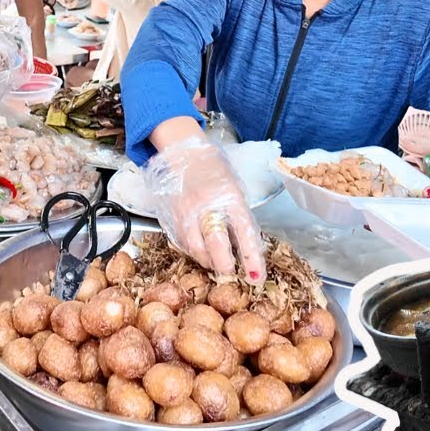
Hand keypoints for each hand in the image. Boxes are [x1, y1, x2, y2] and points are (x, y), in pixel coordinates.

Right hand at [143, 136, 266, 283]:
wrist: (184, 153)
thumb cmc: (214, 171)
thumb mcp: (235, 189)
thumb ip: (239, 216)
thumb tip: (245, 247)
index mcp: (231, 197)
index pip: (245, 233)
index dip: (251, 259)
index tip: (256, 277)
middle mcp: (208, 205)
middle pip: (217, 245)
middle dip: (225, 266)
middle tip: (231, 273)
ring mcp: (188, 211)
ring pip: (197, 249)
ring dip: (208, 262)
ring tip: (216, 263)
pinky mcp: (173, 216)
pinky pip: (183, 242)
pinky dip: (194, 251)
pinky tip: (201, 251)